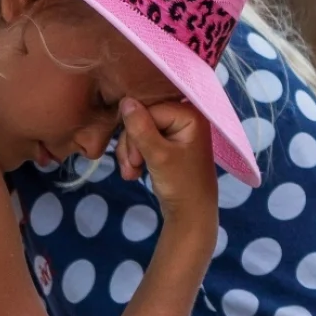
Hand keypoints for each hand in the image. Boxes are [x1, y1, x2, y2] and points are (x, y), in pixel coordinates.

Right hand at [114, 99, 217, 224]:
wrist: (190, 215)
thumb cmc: (181, 185)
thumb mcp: (158, 156)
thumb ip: (140, 128)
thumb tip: (125, 100)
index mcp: (190, 115)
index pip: (148, 109)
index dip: (136, 132)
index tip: (136, 157)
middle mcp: (184, 117)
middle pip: (142, 118)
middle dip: (131, 145)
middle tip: (134, 166)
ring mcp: (176, 131)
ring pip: (138, 130)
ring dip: (130, 153)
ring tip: (133, 173)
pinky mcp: (168, 143)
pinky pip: (143, 140)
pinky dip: (135, 157)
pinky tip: (135, 172)